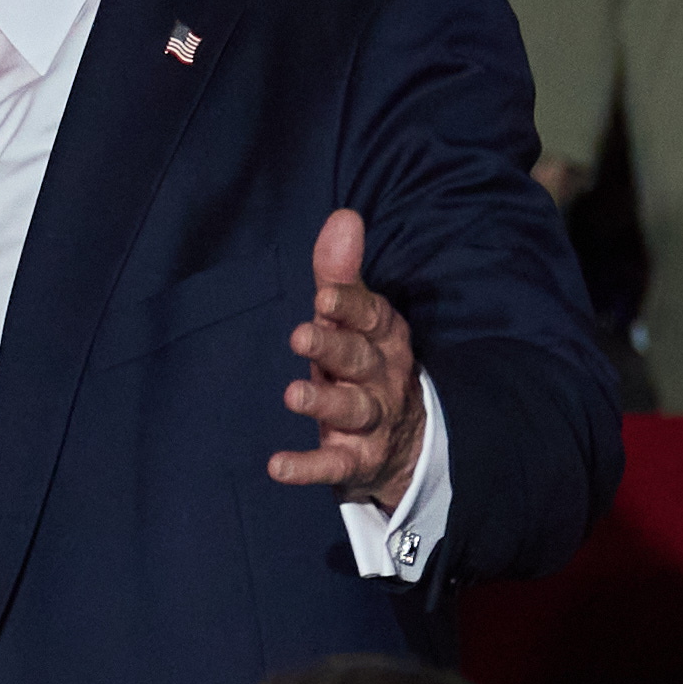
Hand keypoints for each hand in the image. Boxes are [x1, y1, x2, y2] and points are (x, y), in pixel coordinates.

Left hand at [270, 208, 424, 505]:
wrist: (405, 440)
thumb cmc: (364, 363)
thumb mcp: (355, 319)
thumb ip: (341, 272)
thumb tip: (343, 216)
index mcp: (384, 337)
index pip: (371, 316)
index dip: (349, 306)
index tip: (323, 296)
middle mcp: (382, 377)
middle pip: (360, 359)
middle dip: (333, 347)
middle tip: (301, 335)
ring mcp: (371, 421)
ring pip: (353, 409)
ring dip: (323, 402)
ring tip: (292, 394)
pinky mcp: (356, 461)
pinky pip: (334, 465)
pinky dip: (307, 467)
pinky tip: (277, 466)